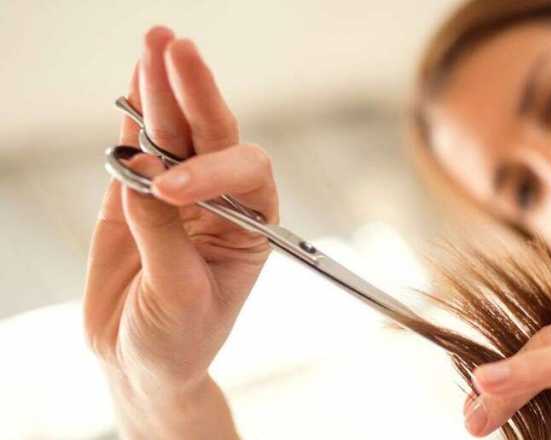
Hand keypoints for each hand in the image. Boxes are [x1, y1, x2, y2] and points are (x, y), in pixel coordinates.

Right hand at [83, 26, 277, 398]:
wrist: (142, 363)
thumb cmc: (179, 339)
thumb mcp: (179, 295)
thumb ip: (163, 235)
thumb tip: (141, 170)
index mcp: (251, 223)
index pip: (243, 174)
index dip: (209, 171)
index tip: (167, 190)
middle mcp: (221, 200)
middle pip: (213, 135)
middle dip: (195, 92)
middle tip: (175, 47)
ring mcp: (178, 194)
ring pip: (173, 133)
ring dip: (161, 90)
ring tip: (153, 44)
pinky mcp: (134, 196)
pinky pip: (136, 146)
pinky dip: (132, 113)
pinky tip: (134, 77)